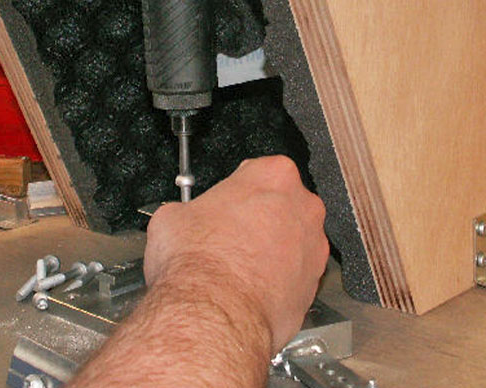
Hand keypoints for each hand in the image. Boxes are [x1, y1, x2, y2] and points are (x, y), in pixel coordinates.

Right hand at [143, 156, 329, 353]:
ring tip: (236, 269)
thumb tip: (181, 219)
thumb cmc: (198, 262)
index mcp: (273, 175)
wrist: (212, 314)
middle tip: (228, 236)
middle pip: (282, 206)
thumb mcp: (172, 216)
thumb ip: (189, 210)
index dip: (237, 190)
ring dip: (270, 253)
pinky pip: (293, 279)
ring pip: (292, 243)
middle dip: (258, 221)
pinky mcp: (312, 287)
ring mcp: (313, 249)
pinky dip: (275, 284)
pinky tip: (248, 291)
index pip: (258, 171)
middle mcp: (303, 208)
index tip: (225, 204)